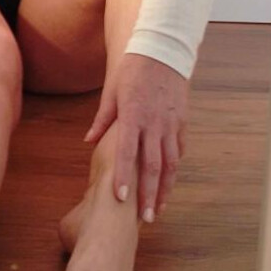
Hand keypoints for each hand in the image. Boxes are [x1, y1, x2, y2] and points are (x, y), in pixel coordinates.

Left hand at [83, 53, 188, 220]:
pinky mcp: (182, 122)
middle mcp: (154, 124)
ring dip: (165, 189)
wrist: (163, 51)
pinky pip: (178, 150)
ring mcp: (171, 124)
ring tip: (159, 209)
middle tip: (146, 219)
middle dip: (148, 194)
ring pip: (171, 163)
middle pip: (152, 166)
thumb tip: (88, 140)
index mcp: (134, 117)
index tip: (121, 199)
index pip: (128, 153)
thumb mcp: (113, 92)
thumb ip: (103, 119)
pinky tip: (169, 183)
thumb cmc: (133, 70)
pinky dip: (174, 168)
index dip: (125, 177)